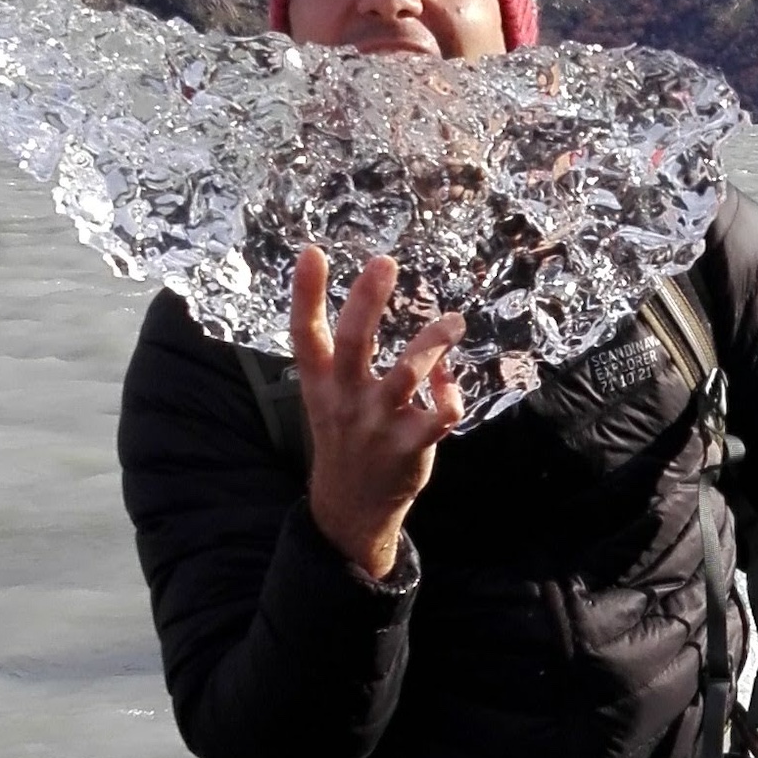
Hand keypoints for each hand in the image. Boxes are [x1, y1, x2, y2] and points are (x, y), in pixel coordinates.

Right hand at [292, 243, 467, 579]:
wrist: (352, 505)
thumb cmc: (346, 436)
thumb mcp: (327, 397)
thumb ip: (346, 357)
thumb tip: (384, 309)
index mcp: (320, 384)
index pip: (305, 333)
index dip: (305, 294)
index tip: (312, 253)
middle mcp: (346, 399)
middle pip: (353, 342)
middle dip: (368, 301)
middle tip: (385, 263)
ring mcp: (378, 423)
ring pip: (407, 374)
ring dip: (432, 343)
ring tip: (453, 321)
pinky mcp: (410, 445)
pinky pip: (442, 412)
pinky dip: (451, 392)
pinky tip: (448, 384)